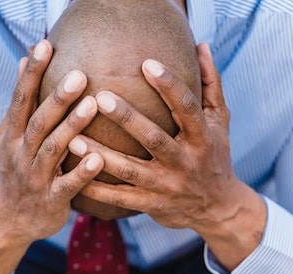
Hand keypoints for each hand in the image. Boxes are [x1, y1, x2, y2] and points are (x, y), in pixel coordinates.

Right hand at [0, 40, 103, 242]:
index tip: (44, 46)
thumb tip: (22, 62)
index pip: (20, 100)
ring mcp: (35, 179)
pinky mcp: (50, 201)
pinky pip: (67, 186)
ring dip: (72, 128)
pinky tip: (98, 158)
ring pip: (52, 150)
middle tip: (79, 75)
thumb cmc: (15, 171)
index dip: (31, 74)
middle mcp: (20, 155)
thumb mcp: (9, 138)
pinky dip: (81, 173)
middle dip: (57, 99)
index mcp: (11, 136)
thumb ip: (20, 103)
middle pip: (38, 123)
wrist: (5, 222)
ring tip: (93, 106)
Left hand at [68, 43, 265, 267]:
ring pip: (131, 171)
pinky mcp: (153, 205)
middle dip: (127, 119)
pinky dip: (97, 189)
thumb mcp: (220, 122)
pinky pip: (121, 198)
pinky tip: (74, 175)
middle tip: (99, 98)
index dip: (168, 86)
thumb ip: (210, 84)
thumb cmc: (215, 155)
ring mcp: (168, 186)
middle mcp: (185, 162)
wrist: (217, 208)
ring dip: (101, 157)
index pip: (186, 108)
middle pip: (154, 139)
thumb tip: (201, 45)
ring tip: (73, 140)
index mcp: (202, 138)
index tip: (146, 63)